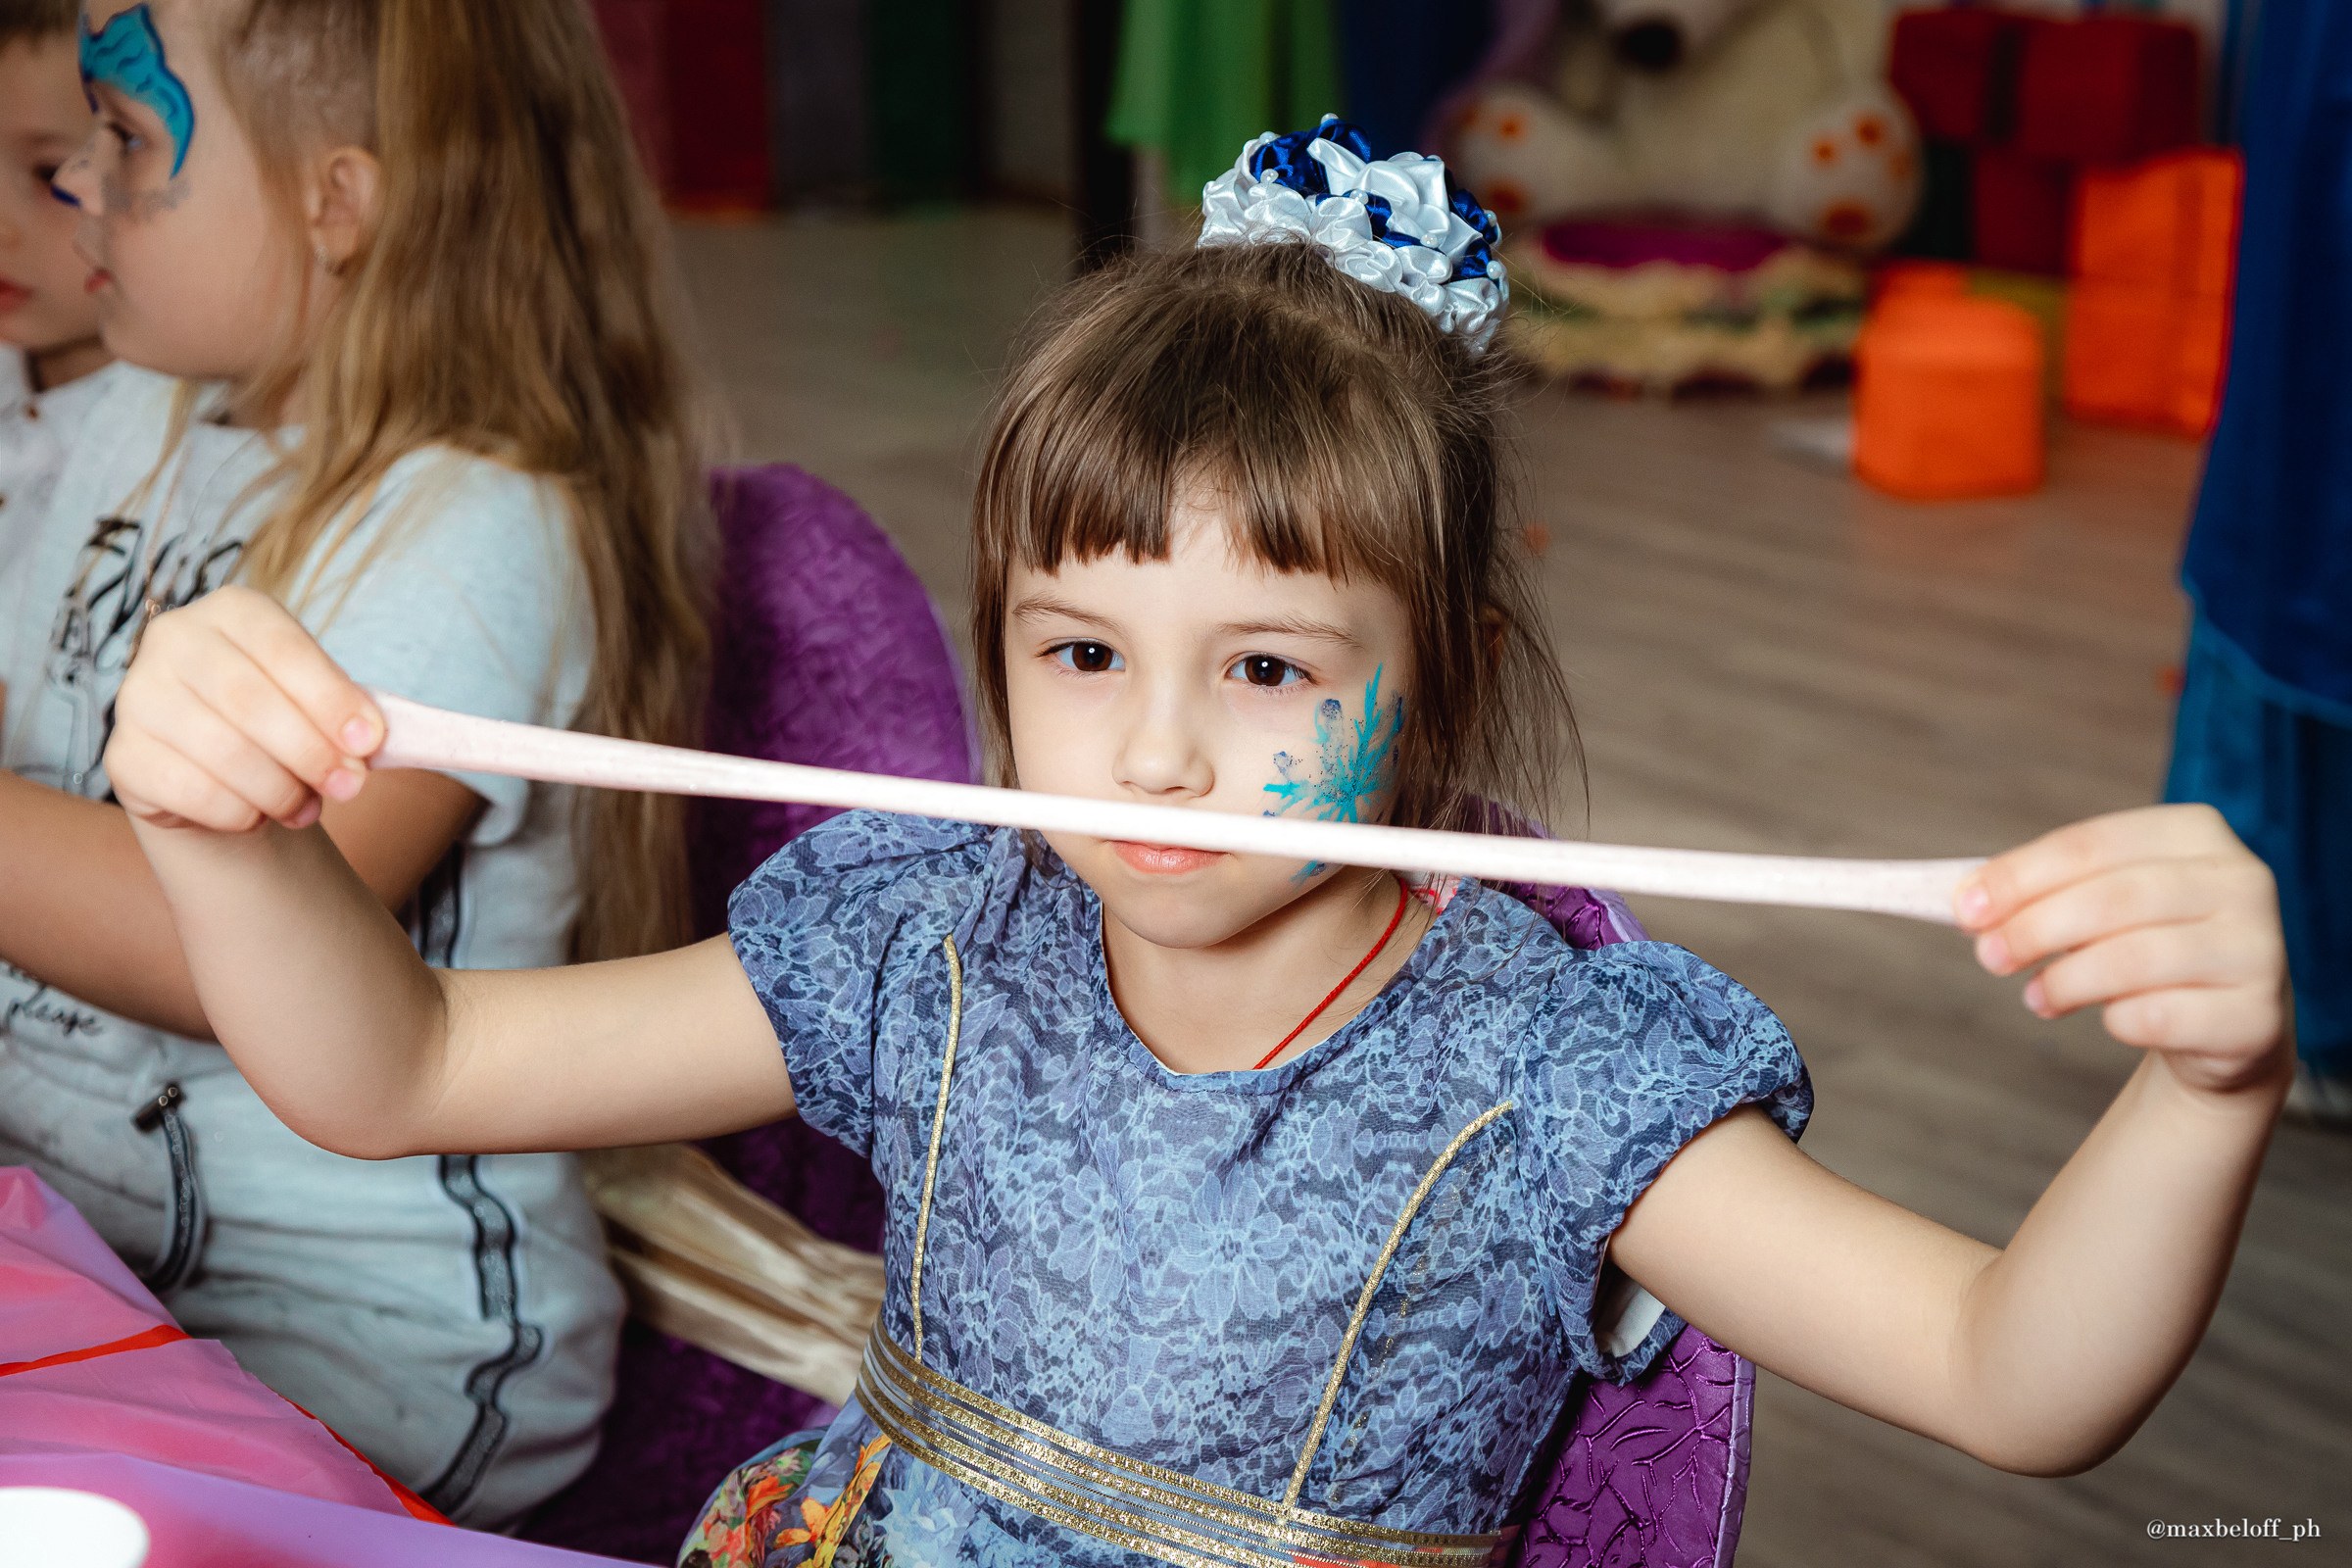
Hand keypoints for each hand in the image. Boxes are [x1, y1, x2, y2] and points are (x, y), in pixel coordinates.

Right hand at [104, 587, 384, 832]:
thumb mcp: (315, 700)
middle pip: (249, 699)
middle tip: (348, 786)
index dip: (330, 699)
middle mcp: (174, 640)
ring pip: (221, 750)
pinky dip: (239, 812)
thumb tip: (367, 743)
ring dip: (279, 790)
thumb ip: (342, 714)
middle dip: (310, 751)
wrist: (215, 763)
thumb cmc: (279, 717)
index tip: (369, 742)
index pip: (282, 649)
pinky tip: (258, 815)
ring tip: (307, 808)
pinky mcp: (122, 755)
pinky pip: (190, 791)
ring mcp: (138, 695)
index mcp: (232, 610)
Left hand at [1957, 805, 2287, 1094]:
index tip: (1964, 909)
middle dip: (2033, 928)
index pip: (2091, 844)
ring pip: (2132, 959)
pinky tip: (2108, 1019)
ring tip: (2035, 997)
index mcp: (2195, 832)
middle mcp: (2241, 881)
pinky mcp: (2256, 1016)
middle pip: (2111, 899)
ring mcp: (2259, 948)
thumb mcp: (2097, 904)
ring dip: (2065, 981)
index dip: (2019, 876)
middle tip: (1987, 957)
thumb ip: (2040, 893)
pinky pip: (2158, 1015)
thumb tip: (1964, 901)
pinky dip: (2116, 1019)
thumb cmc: (2145, 945)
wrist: (2221, 1024)